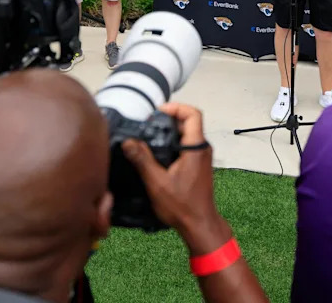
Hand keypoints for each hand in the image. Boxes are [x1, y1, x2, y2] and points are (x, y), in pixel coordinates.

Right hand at [122, 104, 225, 248]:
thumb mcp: (157, 182)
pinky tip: (156, 154)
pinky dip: (172, 144)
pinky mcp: (198, 166)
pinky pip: (186, 147)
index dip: (176, 107)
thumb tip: (129, 142)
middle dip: (168, 120)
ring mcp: (202, 158)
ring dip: (169, 133)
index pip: (193, 114)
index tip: (158, 111)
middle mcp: (202, 149)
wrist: (199, 224)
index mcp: (196, 148)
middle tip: (148, 125)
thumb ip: (142, 160)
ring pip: (187, 135)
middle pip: (188, 123)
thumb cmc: (182, 206)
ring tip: (149, 138)